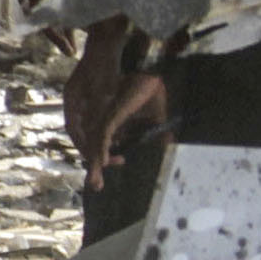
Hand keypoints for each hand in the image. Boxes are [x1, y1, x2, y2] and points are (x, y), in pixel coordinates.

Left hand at [83, 63, 172, 182]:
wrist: (151, 73)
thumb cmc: (150, 92)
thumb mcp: (155, 120)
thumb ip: (158, 134)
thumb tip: (168, 147)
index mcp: (111, 122)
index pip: (101, 144)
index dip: (106, 158)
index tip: (123, 162)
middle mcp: (104, 120)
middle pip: (93, 148)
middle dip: (95, 168)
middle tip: (97, 186)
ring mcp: (105, 117)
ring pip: (94, 146)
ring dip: (95, 165)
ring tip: (96, 184)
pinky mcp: (110, 115)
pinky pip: (102, 136)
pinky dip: (100, 151)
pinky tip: (101, 164)